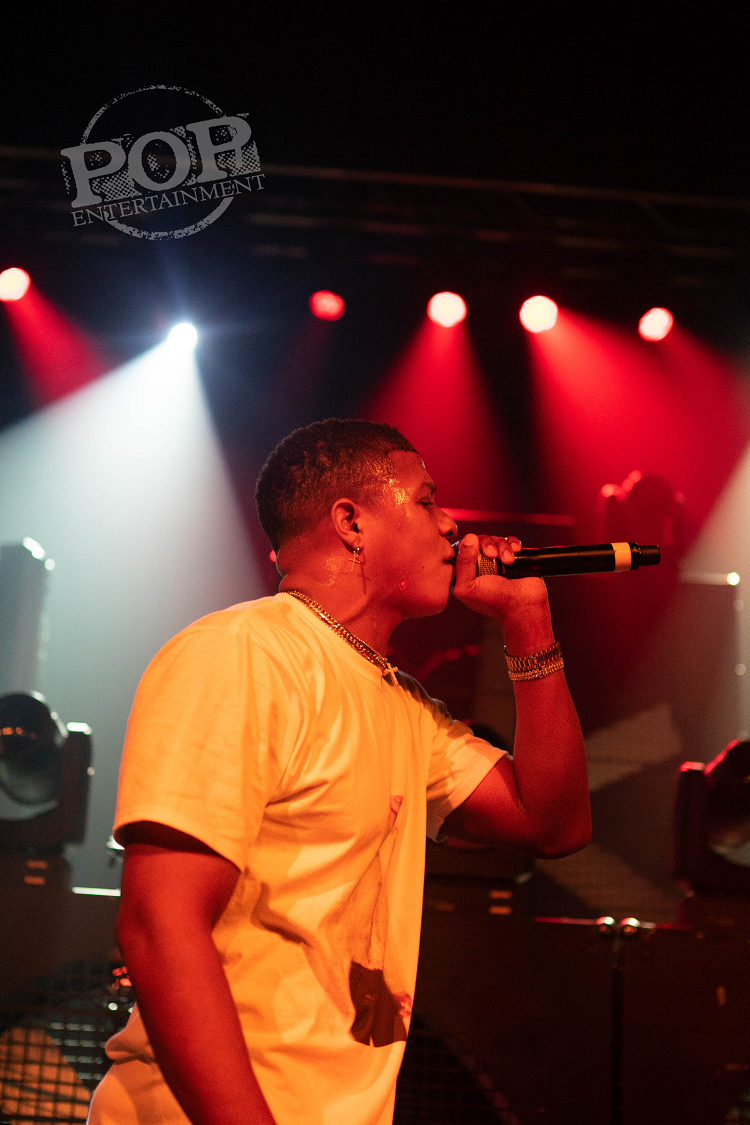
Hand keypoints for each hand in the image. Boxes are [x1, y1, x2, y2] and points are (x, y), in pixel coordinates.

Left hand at [452, 534, 552, 651]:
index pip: (459, 549)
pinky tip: (516, 553)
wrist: (524, 607)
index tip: (477, 552)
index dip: (466, 544)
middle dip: (487, 544)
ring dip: (502, 547)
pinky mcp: (512, 557)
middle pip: (478, 540)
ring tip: (508, 561)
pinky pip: (510, 541)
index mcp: (463, 574)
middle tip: (493, 556)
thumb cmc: (494, 603)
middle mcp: (479, 566)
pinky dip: (513, 544)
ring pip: (495, 539)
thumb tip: (469, 538)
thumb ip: (463, 564)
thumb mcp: (469, 587)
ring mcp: (496, 561)